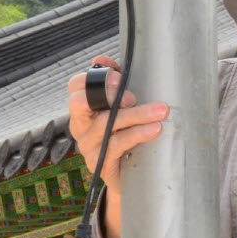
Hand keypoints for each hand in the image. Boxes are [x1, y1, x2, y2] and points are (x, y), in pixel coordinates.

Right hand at [67, 55, 167, 201]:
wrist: (129, 178)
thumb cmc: (126, 136)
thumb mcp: (122, 110)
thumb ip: (116, 85)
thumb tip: (104, 59)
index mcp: (83, 109)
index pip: (75, 86)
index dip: (93, 78)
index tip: (118, 75)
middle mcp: (80, 126)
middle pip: (79, 103)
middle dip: (107, 94)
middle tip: (133, 95)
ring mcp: (88, 146)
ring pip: (106, 124)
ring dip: (136, 115)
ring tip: (161, 111)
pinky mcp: (100, 164)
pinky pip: (116, 145)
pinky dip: (138, 134)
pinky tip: (154, 129)